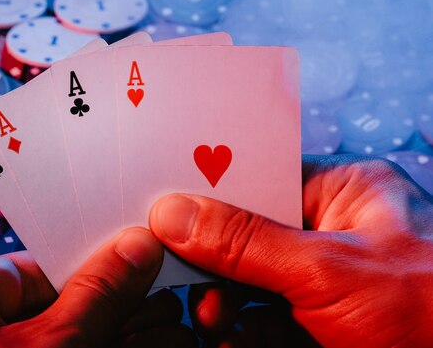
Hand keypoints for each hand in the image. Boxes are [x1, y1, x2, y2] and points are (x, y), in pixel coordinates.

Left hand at [0, 227, 196, 347]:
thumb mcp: (55, 347)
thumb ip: (96, 291)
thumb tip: (133, 247)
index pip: (26, 271)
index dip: (86, 263)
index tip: (131, 260)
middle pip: (53, 310)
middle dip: (115, 305)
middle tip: (159, 295)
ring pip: (68, 344)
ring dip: (123, 336)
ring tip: (169, 327)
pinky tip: (152, 346)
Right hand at [149, 155, 432, 347]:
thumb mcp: (328, 270)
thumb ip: (247, 243)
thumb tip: (175, 214)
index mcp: (345, 195)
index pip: (258, 177)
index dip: (209, 192)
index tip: (165, 210)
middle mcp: (330, 233)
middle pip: (246, 235)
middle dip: (214, 261)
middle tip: (183, 276)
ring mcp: (323, 284)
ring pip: (247, 281)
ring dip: (223, 302)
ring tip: (212, 318)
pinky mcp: (316, 325)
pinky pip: (260, 318)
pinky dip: (241, 331)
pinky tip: (231, 338)